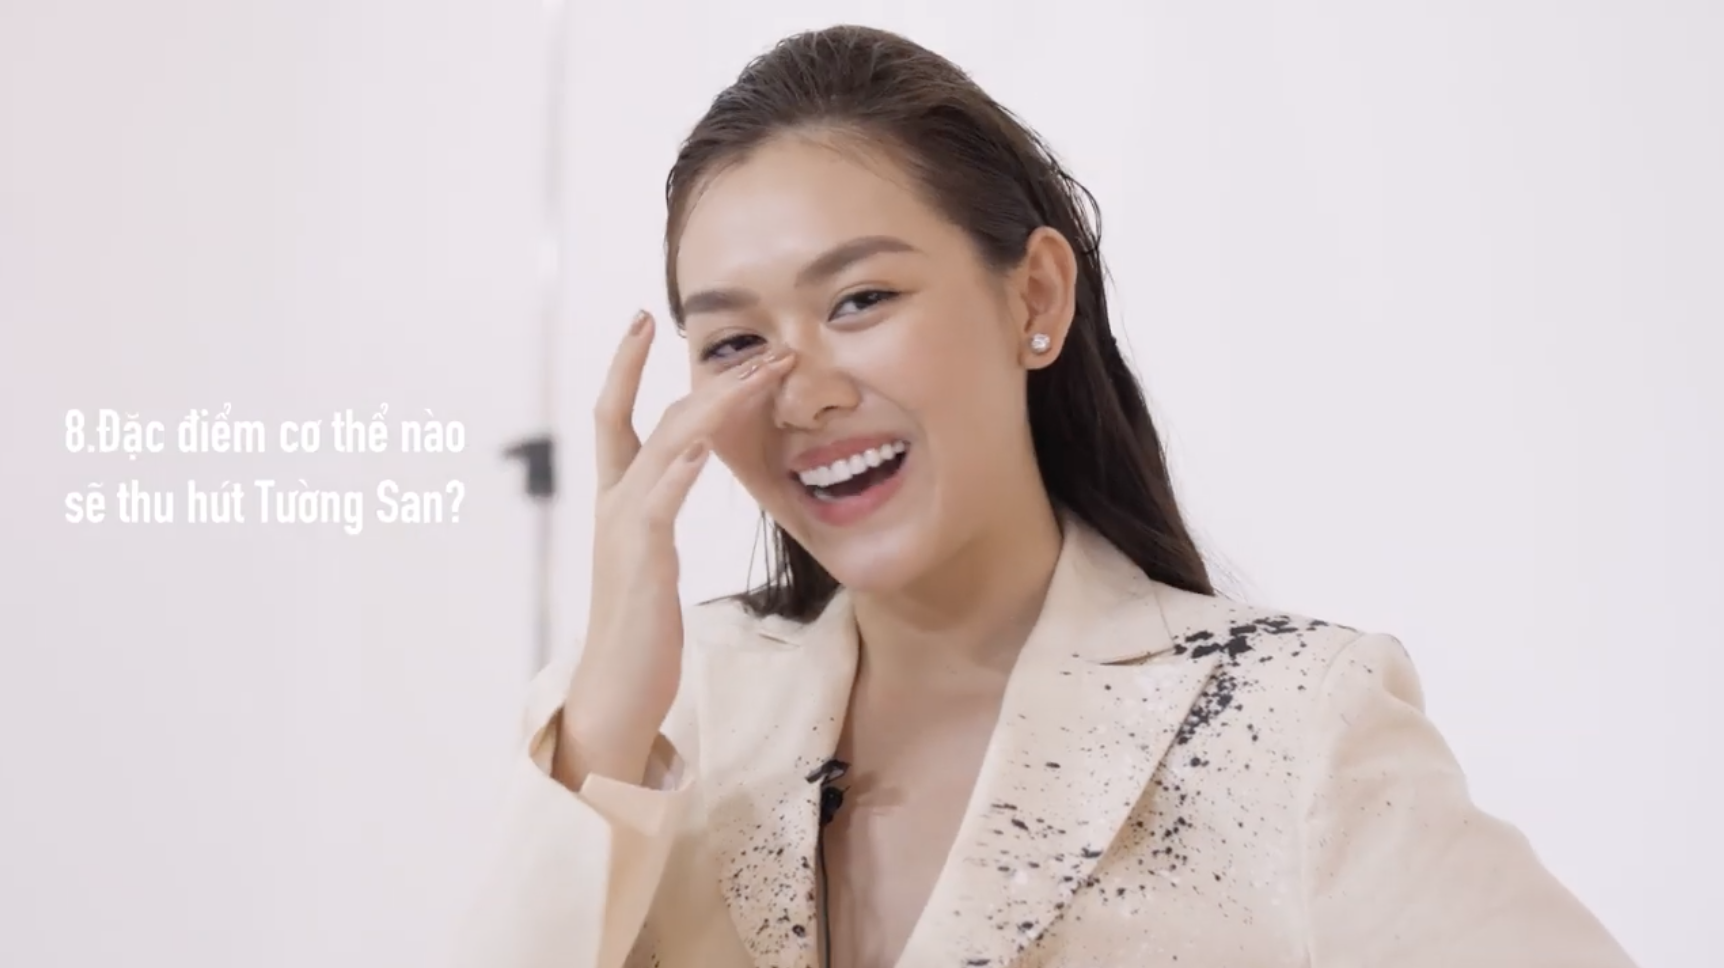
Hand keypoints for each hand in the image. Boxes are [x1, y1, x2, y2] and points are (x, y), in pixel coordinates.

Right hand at [555, 310, 794, 788]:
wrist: (614, 694)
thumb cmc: (640, 632)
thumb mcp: (653, 559)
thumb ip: (662, 512)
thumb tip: (690, 470)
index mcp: (619, 502)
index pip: (616, 416)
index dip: (625, 366)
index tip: (643, 319)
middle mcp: (615, 505)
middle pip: (656, 421)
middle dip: (709, 380)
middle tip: (762, 345)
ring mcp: (624, 532)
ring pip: (664, 450)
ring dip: (714, 408)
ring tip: (758, 375)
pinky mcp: (641, 564)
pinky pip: (657, 506)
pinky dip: (680, 471)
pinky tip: (706, 446)